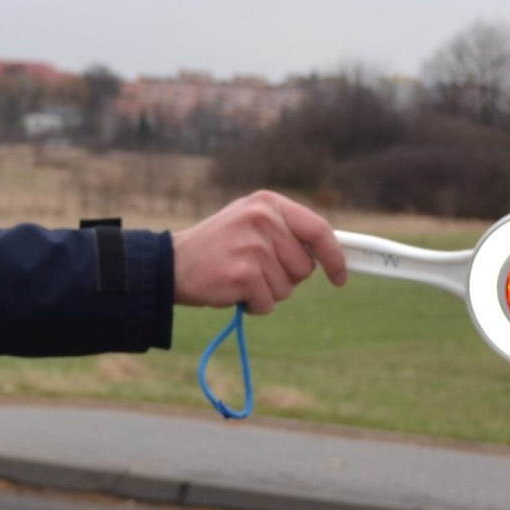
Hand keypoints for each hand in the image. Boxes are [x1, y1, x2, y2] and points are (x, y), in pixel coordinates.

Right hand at [172, 191, 347, 314]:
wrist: (169, 265)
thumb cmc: (215, 248)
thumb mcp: (249, 223)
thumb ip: (285, 231)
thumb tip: (329, 251)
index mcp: (268, 204)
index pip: (318, 229)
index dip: (335, 257)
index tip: (340, 276)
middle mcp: (263, 220)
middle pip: (304, 267)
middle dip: (285, 278)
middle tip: (255, 271)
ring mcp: (253, 246)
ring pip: (286, 288)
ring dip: (266, 292)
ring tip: (239, 279)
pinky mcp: (244, 274)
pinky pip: (268, 303)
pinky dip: (253, 305)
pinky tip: (233, 291)